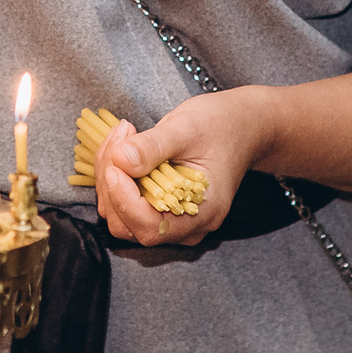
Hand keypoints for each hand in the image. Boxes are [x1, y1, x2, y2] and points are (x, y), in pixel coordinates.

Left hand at [95, 90, 268, 248]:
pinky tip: (124, 147)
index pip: (151, 227)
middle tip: (120, 138)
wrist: (241, 127)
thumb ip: (153, 146)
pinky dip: (115, 177)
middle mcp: (187, 226)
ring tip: (123, 136)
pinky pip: (125, 204)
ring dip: (110, 177)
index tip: (115, 164)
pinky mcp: (159, 209)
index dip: (125, 199)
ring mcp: (172, 220)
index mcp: (203, 212)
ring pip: (122, 215)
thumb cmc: (220, 125)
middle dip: (113, 183)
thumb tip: (119, 160)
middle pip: (130, 224)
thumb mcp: (187, 128)